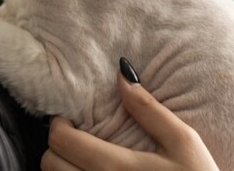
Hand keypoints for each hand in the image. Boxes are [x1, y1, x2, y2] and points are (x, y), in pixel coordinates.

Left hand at [41, 60, 218, 170]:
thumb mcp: (184, 142)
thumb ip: (149, 109)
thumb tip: (121, 73)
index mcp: (118, 168)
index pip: (61, 140)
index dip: (59, 123)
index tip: (71, 118)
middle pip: (49, 163)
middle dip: (57, 146)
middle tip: (75, 137)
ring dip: (62, 168)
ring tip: (83, 158)